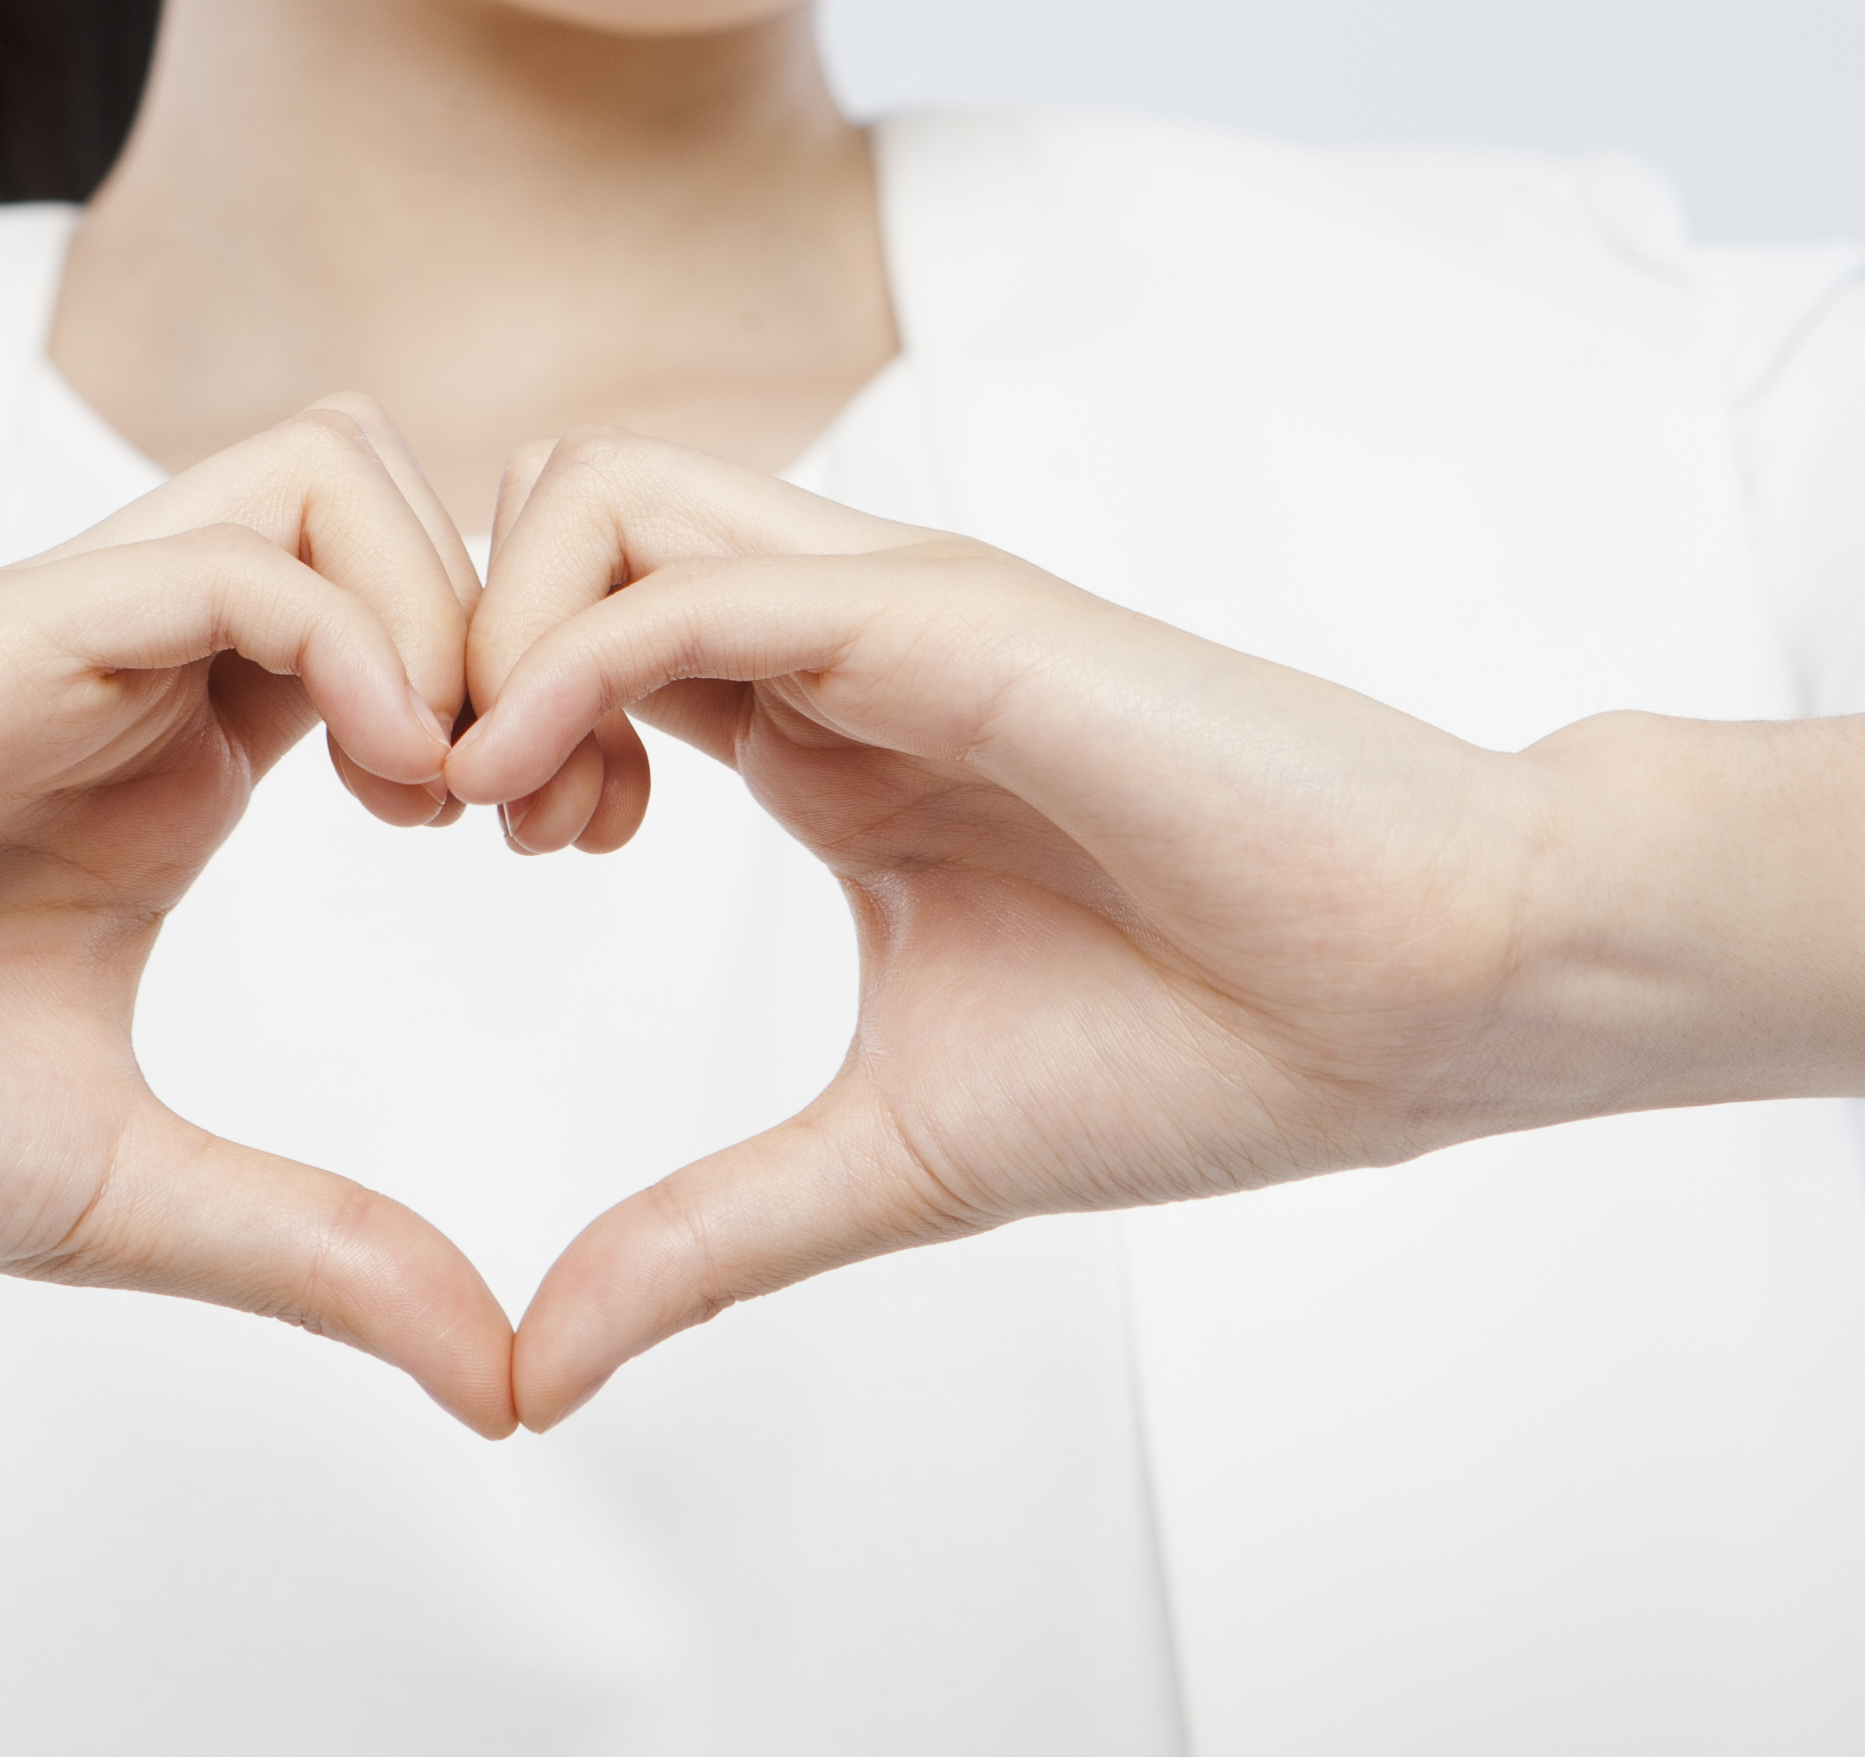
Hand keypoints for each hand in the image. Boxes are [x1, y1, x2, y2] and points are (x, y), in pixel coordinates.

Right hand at [0, 399, 520, 1427]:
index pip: (407, 615)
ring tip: (453, 795)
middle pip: (395, 490)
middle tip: (550, 812)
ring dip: (447, 607)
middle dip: (525, 622)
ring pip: (328, 467)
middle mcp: (128, 665)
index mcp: (173, 758)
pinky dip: (355, 636)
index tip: (570, 845)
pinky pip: (229, 551)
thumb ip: (322, 1255)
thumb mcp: (128, 1200)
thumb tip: (506, 1383)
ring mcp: (59, 634)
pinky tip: (377, 786)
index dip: (530, 700)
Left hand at [447, 434, 1546, 1426]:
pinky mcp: (944, 623)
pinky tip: (542, 806)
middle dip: (437, 636)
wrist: (1427, 997)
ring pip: (588, 491)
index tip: (462, 843)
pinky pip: (687, 584)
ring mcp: (885, 611)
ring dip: (486, 634)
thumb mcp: (888, 1162)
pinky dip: (566, 668)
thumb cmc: (1208, 1052)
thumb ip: (701, 1241)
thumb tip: (532, 1374)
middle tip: (446, 814)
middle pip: (546, 506)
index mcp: (815, 721)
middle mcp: (831, 634)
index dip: (470, 708)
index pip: (570, 617)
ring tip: (496, 808)